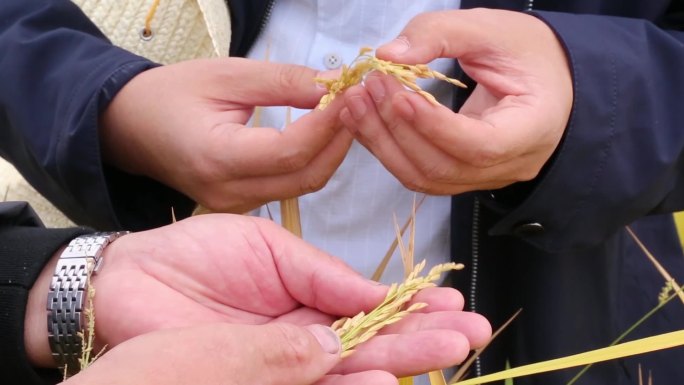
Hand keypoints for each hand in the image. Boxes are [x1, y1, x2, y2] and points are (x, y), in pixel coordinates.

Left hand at [26, 214, 490, 376]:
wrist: (131, 278)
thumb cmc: (198, 252)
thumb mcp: (271, 247)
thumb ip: (324, 275)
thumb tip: (378, 295)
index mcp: (310, 297)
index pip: (373, 308)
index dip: (414, 308)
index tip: (454, 304)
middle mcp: (305, 336)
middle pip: (374, 343)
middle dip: (423, 338)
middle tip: (472, 335)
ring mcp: (284, 363)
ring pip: (351, 370)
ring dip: (400, 362)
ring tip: (449, 350)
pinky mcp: (259, 380)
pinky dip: (351, 382)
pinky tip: (386, 377)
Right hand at [101, 58, 352, 212]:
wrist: (129, 127)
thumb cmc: (172, 94)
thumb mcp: (227, 76)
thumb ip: (285, 83)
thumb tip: (336, 85)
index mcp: (218, 158)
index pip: (291, 150)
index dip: (329, 123)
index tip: (353, 92)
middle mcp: (228, 192)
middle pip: (305, 176)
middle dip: (340, 140)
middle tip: (360, 103)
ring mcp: (234, 205)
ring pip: (302, 186)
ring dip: (331, 152)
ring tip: (347, 114)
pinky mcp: (240, 205)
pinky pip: (289, 188)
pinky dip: (312, 162)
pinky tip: (323, 134)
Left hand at [339, 9, 572, 193]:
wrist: (547, 76)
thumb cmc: (528, 52)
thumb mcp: (493, 29)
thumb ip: (442, 34)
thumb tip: (389, 54)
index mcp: (532, 130)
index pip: (480, 146)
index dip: (435, 126)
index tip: (400, 95)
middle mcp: (510, 165)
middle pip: (443, 167)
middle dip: (397, 129)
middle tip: (368, 87)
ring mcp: (484, 176)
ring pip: (425, 177)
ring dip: (383, 142)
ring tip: (356, 103)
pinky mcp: (462, 174)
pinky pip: (419, 172)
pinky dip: (388, 149)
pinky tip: (365, 121)